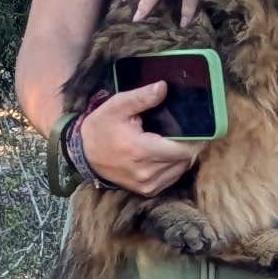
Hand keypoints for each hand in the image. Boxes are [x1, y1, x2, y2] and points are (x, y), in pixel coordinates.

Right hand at [78, 78, 197, 196]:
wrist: (84, 155)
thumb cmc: (101, 128)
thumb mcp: (117, 106)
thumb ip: (142, 97)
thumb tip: (164, 87)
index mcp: (142, 151)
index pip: (184, 150)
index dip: (194, 138)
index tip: (193, 126)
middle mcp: (147, 172)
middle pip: (185, 159)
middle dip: (188, 145)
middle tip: (183, 131)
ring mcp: (148, 185)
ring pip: (181, 170)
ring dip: (181, 156)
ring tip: (173, 142)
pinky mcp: (147, 191)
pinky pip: (172, 178)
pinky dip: (173, 167)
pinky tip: (164, 155)